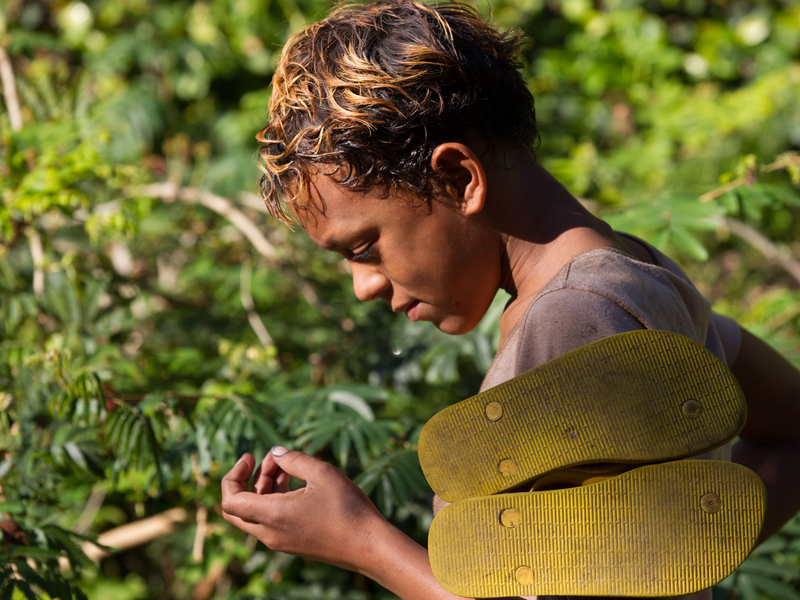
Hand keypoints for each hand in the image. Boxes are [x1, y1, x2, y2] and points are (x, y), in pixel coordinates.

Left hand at [221, 447, 385, 572]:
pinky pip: (271, 521)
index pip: (230, 500)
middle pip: (237, 509)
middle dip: (246, 480)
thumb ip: (294, 460)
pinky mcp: (294, 543)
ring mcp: (281, 541)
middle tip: (267, 459)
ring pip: (256, 513)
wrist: (369, 546)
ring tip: (284, 464)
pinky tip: (295, 483)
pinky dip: (274, 499)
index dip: (233, 475)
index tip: (250, 456)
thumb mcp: (322, 473)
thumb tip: (276, 453)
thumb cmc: (347, 509)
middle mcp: (270, 533)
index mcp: (272, 516)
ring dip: (263, 487)